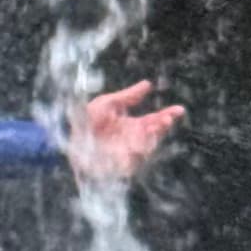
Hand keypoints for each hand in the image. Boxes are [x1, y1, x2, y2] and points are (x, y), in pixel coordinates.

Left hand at [65, 76, 182, 179]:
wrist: (71, 141)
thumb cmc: (88, 122)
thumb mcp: (108, 104)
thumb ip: (128, 96)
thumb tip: (148, 84)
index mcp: (134, 125)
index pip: (155, 120)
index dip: (168, 115)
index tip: (179, 109)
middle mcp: (135, 140)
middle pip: (155, 135)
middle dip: (162, 126)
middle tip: (165, 118)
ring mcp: (129, 154)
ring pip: (147, 147)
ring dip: (151, 138)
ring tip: (152, 126)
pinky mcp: (121, 166)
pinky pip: (135, 160)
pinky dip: (137, 151)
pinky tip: (136, 142)